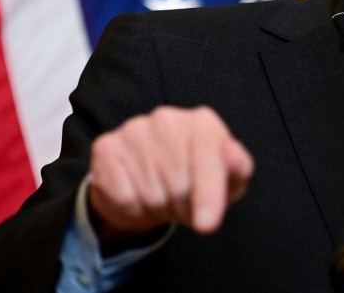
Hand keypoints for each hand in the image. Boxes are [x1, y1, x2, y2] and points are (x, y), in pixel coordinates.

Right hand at [87, 106, 253, 245]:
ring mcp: (134, 130)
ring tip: (161, 196)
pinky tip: (136, 192)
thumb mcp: (227, 181)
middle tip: (181, 203)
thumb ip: (237, 168)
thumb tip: (233, 154)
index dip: (208, 195)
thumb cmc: (194, 181)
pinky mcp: (106, 147)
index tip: (207, 224)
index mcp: (202, 123)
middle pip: (179, 184)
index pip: (207, 160)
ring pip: (151, 193)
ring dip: (158, 207)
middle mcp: (167, 119)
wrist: (145, 184)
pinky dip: (132, 207)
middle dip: (182, 206)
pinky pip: (123, 195)